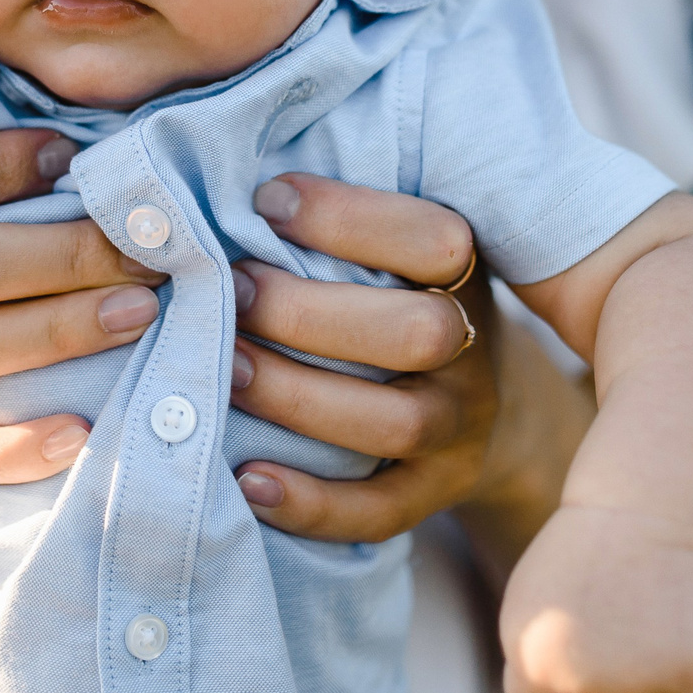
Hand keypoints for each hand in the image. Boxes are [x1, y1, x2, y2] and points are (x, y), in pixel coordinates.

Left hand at [224, 175, 546, 546]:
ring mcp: (460, 428)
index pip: (436, 241)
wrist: (473, 400)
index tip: (266, 202)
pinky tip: (247, 480)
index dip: (350, 218)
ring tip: (218, 370)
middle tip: (228, 289)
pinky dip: (312, 503)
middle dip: (308, 314)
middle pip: (417, 335)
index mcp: (465, 273)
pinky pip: (381, 512)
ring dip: (296, 396)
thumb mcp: (388, 250)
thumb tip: (221, 181)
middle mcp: (474, 350)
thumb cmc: (389, 296)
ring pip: (395, 424)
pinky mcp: (435, 494)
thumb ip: (332, 223)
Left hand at [498, 503, 692, 692]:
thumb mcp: (538, 600)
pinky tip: (689, 631)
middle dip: (615, 685)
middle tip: (627, 624)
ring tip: (657, 632)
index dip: (564, 687)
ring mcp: (632, 687)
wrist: (645, 507)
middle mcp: (575, 686)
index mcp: (531, 665)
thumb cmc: (592, 547)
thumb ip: (540, 658)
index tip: (583, 649)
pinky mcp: (689, 677)